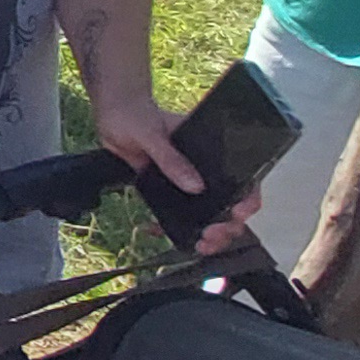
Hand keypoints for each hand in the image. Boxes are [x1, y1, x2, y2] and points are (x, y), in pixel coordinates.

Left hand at [96, 92, 259, 254]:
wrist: (112, 114)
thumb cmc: (137, 114)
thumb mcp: (153, 135)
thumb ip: (171, 159)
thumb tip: (195, 186)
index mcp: (211, 151)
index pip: (243, 176)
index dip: (248, 198)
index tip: (239, 214)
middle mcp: (204, 168)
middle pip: (228, 202)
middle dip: (227, 225)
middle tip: (212, 236)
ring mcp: (186, 180)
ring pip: (208, 212)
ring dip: (209, 232)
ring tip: (201, 245)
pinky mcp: (167, 189)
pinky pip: (178, 212)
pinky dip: (175, 227)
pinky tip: (163, 234)